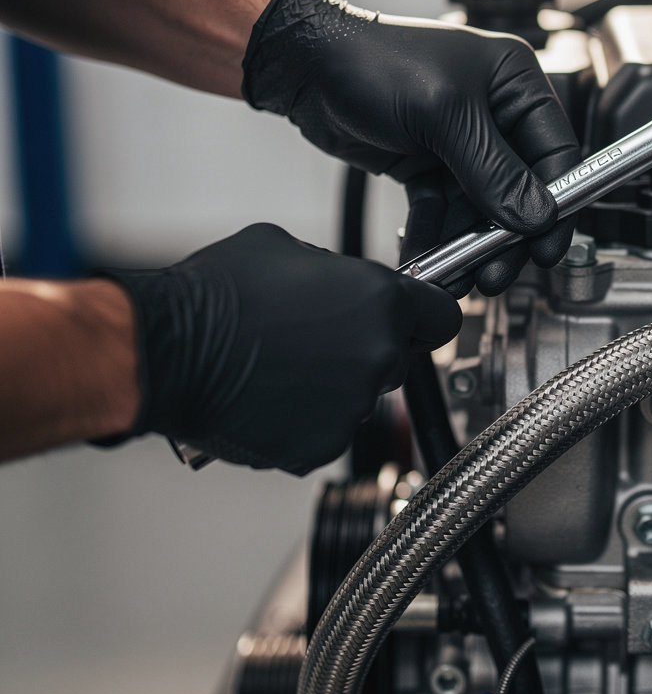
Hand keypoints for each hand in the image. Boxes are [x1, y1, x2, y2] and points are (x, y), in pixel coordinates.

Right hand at [105, 224, 461, 474]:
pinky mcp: (322, 446)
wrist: (168, 349)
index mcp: (382, 301)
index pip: (442, 315)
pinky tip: (272, 396)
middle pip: (398, 357)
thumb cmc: (220, 293)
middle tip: (321, 339)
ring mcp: (352, 406)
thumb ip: (334, 270)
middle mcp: (378, 356)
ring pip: (361, 395)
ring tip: (286, 367)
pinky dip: (307, 419)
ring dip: (335, 385)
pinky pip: (329, 429)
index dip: (425, 314)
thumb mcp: (288, 248)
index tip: (413, 319)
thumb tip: (342, 283)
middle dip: (368, 348)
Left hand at [242, 0, 580, 295]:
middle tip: (496, 272)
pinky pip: (443, 211)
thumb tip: (536, 217)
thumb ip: (493, 171)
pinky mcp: (429, 164)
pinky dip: (437, 237)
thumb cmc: (374, 62)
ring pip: (480, 208)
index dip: (557, 204)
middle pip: (521, 189)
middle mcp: (494, 113)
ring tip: (458, 276)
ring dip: (469, 245)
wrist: (305, 67)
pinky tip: (429, 262)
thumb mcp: (443, 115)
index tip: (547, 248)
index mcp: (514, 83)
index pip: (557, 152)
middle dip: (507, 234)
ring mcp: (461, 142)